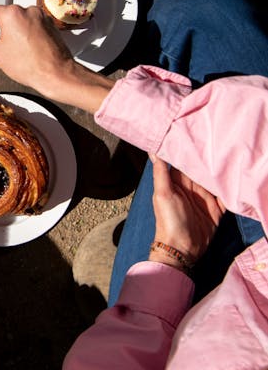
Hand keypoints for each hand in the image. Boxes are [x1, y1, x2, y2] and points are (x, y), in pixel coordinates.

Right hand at [0, 5, 112, 111]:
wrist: (55, 73)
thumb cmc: (29, 64)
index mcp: (13, 14)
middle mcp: (29, 11)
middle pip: (8, 16)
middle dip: (2, 31)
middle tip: (0, 47)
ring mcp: (42, 18)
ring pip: (22, 22)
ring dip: (16, 33)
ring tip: (16, 52)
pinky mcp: (52, 26)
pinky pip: (34, 27)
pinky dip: (28, 36)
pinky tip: (28, 52)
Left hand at [150, 154, 224, 268]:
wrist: (182, 248)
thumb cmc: (168, 220)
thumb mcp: (163, 194)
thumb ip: (160, 173)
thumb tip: (153, 151)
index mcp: (177, 183)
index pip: (184, 163)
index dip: (189, 151)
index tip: (197, 138)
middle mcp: (191, 189)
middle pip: (201, 171)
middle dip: (208, 162)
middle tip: (219, 148)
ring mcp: (204, 199)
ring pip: (215, 182)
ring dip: (221, 175)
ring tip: (229, 163)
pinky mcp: (216, 210)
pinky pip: (225, 197)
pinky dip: (230, 192)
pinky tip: (235, 183)